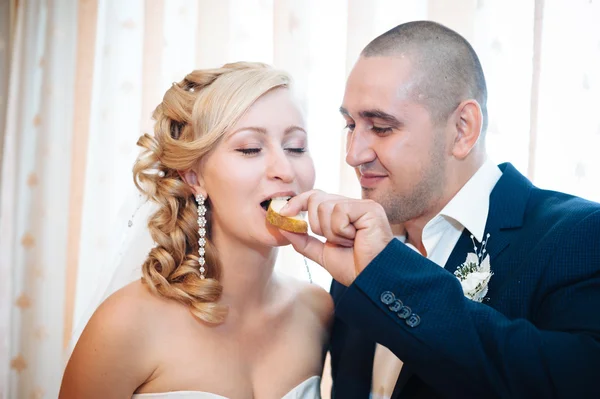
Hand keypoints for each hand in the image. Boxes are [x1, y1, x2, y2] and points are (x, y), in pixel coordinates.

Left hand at [279, 190, 393, 285]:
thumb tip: (282, 226)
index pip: (314, 197)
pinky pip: (339, 212)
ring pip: (325, 207)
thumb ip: (303, 241)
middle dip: (316, 225)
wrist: (372, 279)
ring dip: (331, 232)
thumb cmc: (354, 268)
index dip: (297, 202)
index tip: (282, 213)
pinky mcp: (369, 208)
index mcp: (341, 213)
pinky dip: (341, 230)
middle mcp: (351, 205)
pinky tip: (355, 238)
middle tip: (334, 241)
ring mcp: (361, 205)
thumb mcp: (322, 253)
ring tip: (348, 241)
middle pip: (316, 199)